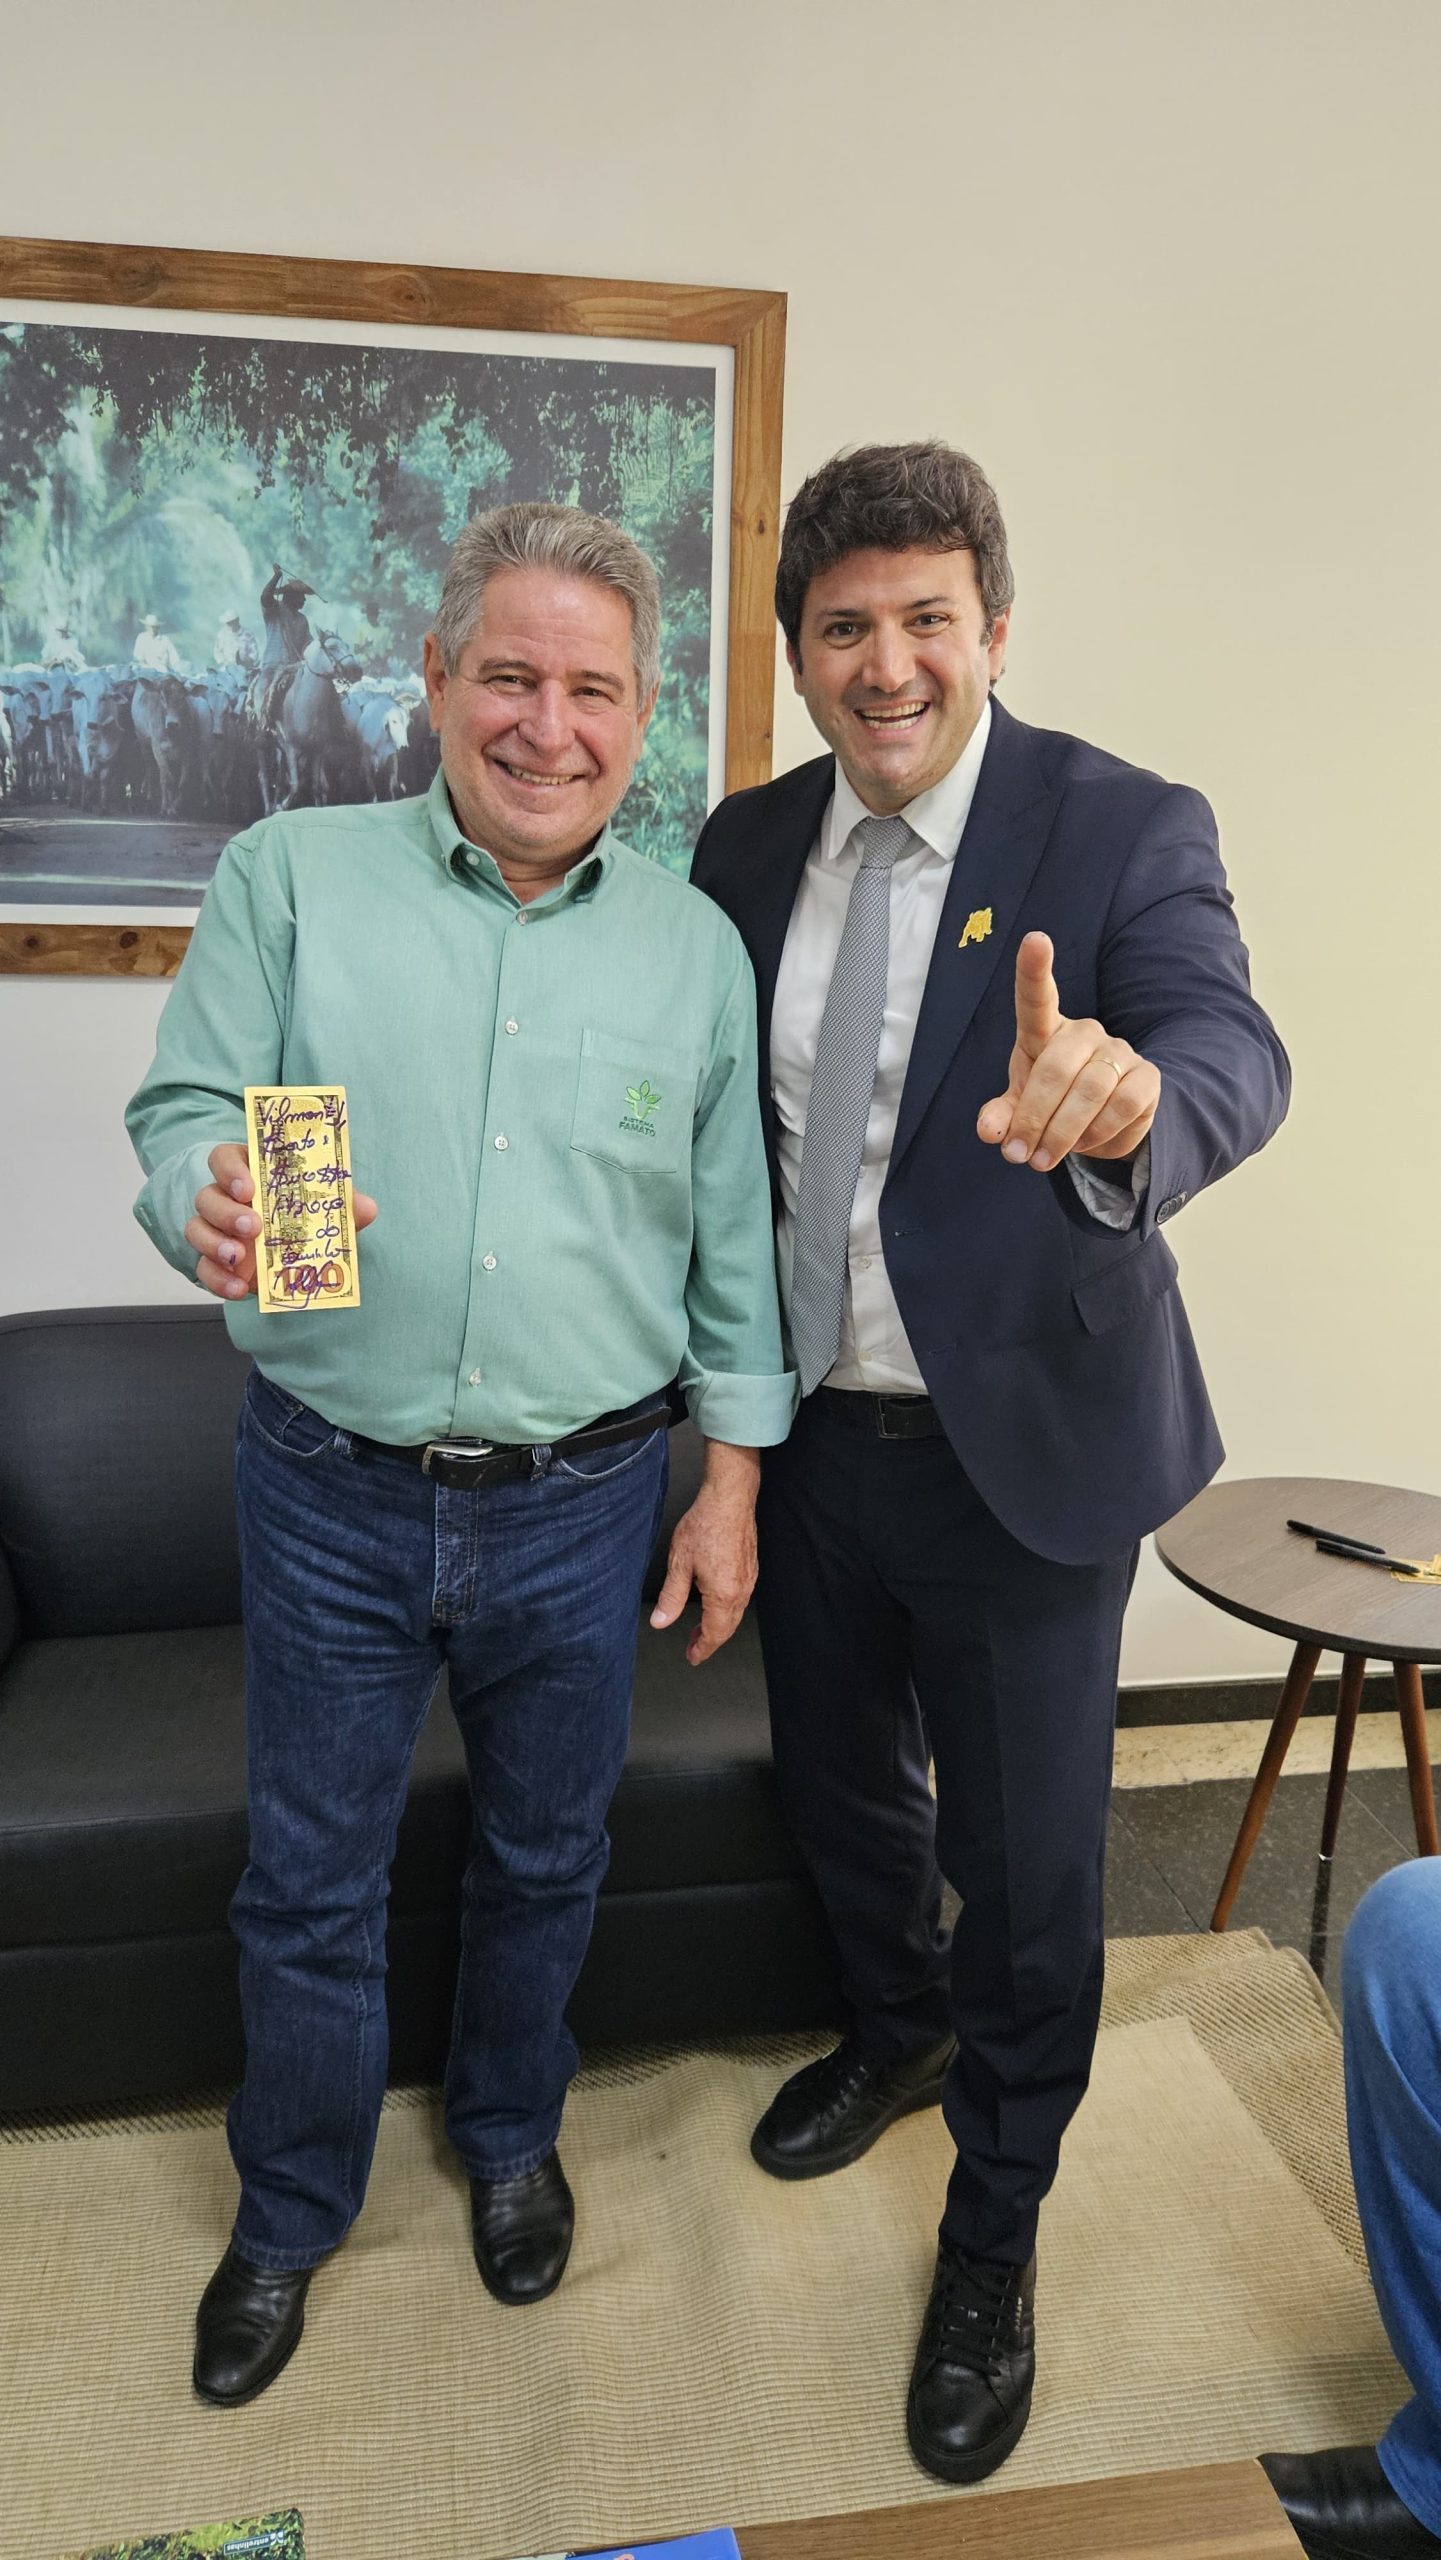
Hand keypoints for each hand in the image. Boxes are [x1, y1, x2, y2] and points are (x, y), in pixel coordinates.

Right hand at [184, 1140, 377, 1300]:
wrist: (297, 1258)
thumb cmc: (305, 1218)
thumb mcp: (326, 1209)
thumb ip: (344, 1205)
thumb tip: (365, 1207)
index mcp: (248, 1173)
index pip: (224, 1159)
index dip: (230, 1170)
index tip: (248, 1187)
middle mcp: (224, 1199)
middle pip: (207, 1195)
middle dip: (227, 1211)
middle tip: (253, 1227)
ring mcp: (215, 1231)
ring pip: (196, 1229)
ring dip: (214, 1243)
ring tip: (238, 1257)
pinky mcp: (214, 1262)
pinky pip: (203, 1268)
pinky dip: (217, 1280)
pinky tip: (239, 1288)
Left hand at [649, 1442, 759, 1665]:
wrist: (730, 1498)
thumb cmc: (706, 1525)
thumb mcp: (679, 1563)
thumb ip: (671, 1597)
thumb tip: (661, 1622)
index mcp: (723, 1594)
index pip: (714, 1634)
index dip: (702, 1649)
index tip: (692, 1657)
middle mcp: (741, 1590)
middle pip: (727, 1628)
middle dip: (709, 1640)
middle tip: (693, 1646)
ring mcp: (749, 1579)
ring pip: (735, 1614)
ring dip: (718, 1625)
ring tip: (700, 1627)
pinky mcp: (751, 1568)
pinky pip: (741, 1599)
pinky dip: (727, 1610)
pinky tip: (715, 1603)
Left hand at [977, 932, 1159, 1170]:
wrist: (1103, 1121)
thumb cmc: (1051, 1101)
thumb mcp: (1019, 1108)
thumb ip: (1002, 1117)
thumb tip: (990, 1131)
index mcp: (1044, 1031)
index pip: (1037, 996)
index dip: (1035, 969)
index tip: (1035, 939)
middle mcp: (1084, 1033)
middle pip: (1056, 1069)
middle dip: (1034, 1119)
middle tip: (1021, 1156)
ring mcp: (1118, 1051)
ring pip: (1090, 1091)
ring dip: (1063, 1134)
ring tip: (1045, 1159)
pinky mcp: (1146, 1077)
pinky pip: (1123, 1106)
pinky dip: (1099, 1134)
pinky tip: (1086, 1145)